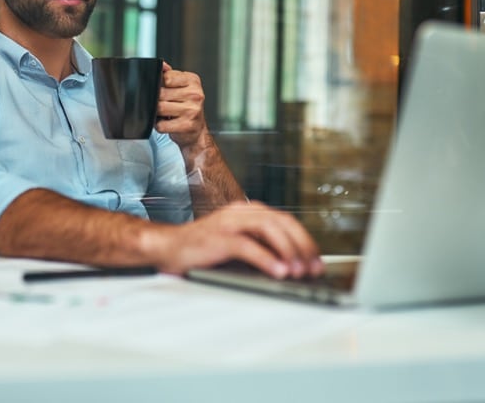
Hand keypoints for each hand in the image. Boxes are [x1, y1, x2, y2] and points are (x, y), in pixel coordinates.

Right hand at [149, 201, 324, 278]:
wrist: (167, 248)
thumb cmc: (202, 251)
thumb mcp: (237, 247)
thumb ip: (261, 249)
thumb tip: (292, 268)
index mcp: (247, 212)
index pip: (285, 221)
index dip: (304, 240)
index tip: (317, 261)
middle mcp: (240, 212)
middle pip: (282, 222)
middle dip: (302, 246)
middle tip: (313, 268)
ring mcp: (228, 222)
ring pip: (269, 229)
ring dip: (288, 251)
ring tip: (299, 271)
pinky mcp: (217, 237)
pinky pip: (248, 246)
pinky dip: (267, 259)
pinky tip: (278, 272)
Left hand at [155, 62, 207, 149]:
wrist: (197, 131)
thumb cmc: (188, 108)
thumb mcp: (183, 87)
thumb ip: (170, 75)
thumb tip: (161, 65)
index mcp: (193, 81)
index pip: (166, 77)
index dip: (160, 85)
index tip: (166, 91)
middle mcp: (195, 95)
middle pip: (161, 93)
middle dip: (158, 100)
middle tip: (165, 104)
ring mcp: (192, 110)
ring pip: (159, 108)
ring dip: (158, 113)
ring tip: (166, 114)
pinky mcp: (186, 126)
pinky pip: (161, 124)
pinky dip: (160, 125)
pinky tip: (168, 123)